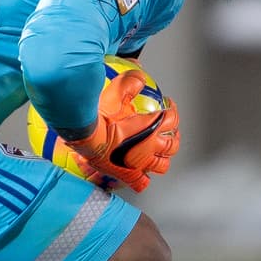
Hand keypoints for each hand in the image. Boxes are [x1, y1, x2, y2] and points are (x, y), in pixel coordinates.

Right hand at [62, 70, 180, 192]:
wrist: (86, 137)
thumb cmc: (100, 118)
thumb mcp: (116, 92)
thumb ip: (130, 82)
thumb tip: (138, 77)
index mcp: (152, 127)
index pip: (172, 119)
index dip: (172, 111)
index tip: (168, 106)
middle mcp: (150, 147)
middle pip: (173, 144)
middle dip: (173, 136)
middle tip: (168, 130)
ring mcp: (141, 163)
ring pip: (163, 164)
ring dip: (164, 157)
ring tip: (160, 152)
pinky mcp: (128, 175)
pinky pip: (141, 183)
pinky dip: (143, 179)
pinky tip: (141, 174)